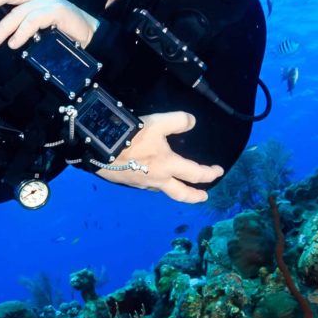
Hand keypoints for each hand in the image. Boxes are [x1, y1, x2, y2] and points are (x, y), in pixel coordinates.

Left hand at [0, 0, 99, 49]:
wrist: (89, 34)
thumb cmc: (61, 28)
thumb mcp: (37, 20)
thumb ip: (21, 19)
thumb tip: (0, 30)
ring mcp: (48, 1)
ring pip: (18, 12)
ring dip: (2, 28)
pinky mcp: (56, 11)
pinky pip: (33, 21)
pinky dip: (21, 33)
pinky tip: (13, 44)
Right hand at [96, 111, 223, 203]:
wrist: (99, 148)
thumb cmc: (131, 136)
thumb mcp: (157, 123)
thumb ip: (178, 121)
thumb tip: (193, 122)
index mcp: (168, 165)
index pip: (195, 173)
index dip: (209, 173)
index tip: (218, 171)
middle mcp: (158, 179)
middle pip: (181, 194)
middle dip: (195, 196)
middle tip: (204, 197)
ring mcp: (143, 183)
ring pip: (164, 190)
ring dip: (174, 189)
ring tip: (178, 183)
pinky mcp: (129, 182)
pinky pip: (149, 185)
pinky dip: (158, 183)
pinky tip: (154, 176)